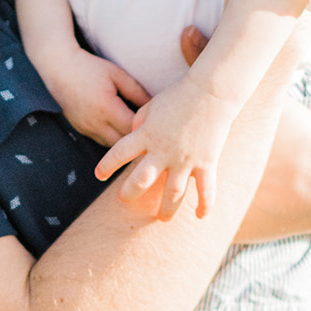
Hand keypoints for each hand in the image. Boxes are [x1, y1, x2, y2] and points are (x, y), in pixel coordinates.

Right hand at [41, 45, 149, 146]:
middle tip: (153, 137)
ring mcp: (86, 129)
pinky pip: (102, 141)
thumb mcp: (117, 75)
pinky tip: (122, 133)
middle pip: (123, 144)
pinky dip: (113, 140)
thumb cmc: (90, 68)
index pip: (133, 129)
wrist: (59, 69)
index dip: (147, 130)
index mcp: (107, 108)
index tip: (159, 127)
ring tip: (139, 137)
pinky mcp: (81, 130)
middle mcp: (95, 123)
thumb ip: (138, 92)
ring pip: (112, 147)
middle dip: (138, 141)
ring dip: (125, 143)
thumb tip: (155, 107)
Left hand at [95, 76, 237, 218]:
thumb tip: (132, 132)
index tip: (99, 175)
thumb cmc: (180, 95)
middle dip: (129, 193)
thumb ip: (139, 121)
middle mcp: (163, 151)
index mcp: (147, 135)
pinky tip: (201, 216)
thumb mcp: (152, 105)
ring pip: (172, 193)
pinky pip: (205, 189)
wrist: (212, 91)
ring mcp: (185, 159)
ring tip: (162, 218)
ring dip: (166, 209)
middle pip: (140, 180)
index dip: (107, 166)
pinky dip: (205, 205)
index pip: (119, 153)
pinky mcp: (206, 162)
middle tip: (124, 200)